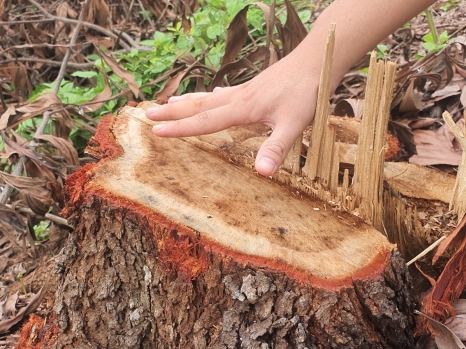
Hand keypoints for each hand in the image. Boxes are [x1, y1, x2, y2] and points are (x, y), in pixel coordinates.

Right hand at [145, 55, 318, 175]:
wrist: (318, 59)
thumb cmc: (308, 91)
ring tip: (167, 103)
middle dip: (172, 112)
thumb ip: (277, 148)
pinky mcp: (255, 87)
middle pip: (198, 106)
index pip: (205, 122)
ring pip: (208, 97)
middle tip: (147, 114)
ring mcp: (245, 90)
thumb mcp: (295, 123)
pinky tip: (212, 95)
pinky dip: (211, 96)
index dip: (180, 128)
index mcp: (243, 108)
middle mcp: (238, 98)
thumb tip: (262, 172)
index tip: (156, 132)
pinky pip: (225, 93)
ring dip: (187, 102)